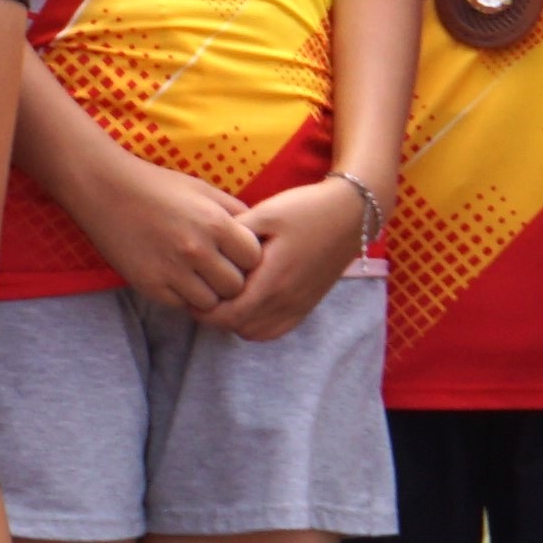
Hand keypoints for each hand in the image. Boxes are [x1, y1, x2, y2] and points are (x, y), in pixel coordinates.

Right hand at [72, 147, 268, 317]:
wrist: (105, 189)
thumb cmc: (157, 186)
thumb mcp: (203, 190)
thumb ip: (234, 212)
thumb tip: (259, 237)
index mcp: (215, 223)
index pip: (254, 259)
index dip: (247, 258)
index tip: (235, 254)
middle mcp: (196, 249)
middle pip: (235, 286)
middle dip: (230, 280)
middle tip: (217, 269)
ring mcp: (172, 270)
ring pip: (210, 302)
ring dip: (208, 293)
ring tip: (197, 277)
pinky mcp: (150, 285)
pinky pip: (181, 305)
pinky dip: (183, 296)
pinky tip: (175, 278)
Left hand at [206, 175, 373, 341]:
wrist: (351, 213)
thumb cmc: (306, 209)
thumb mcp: (265, 213)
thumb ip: (235, 233)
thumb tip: (209, 249)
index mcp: (273, 280)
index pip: (228, 315)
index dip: (204, 311)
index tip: (191, 293)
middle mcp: (287, 300)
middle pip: (238, 327)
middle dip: (215, 316)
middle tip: (203, 293)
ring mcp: (299, 306)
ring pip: (255, 332)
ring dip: (236, 321)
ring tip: (225, 296)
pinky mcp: (307, 305)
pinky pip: (275, 330)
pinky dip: (256, 324)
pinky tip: (249, 302)